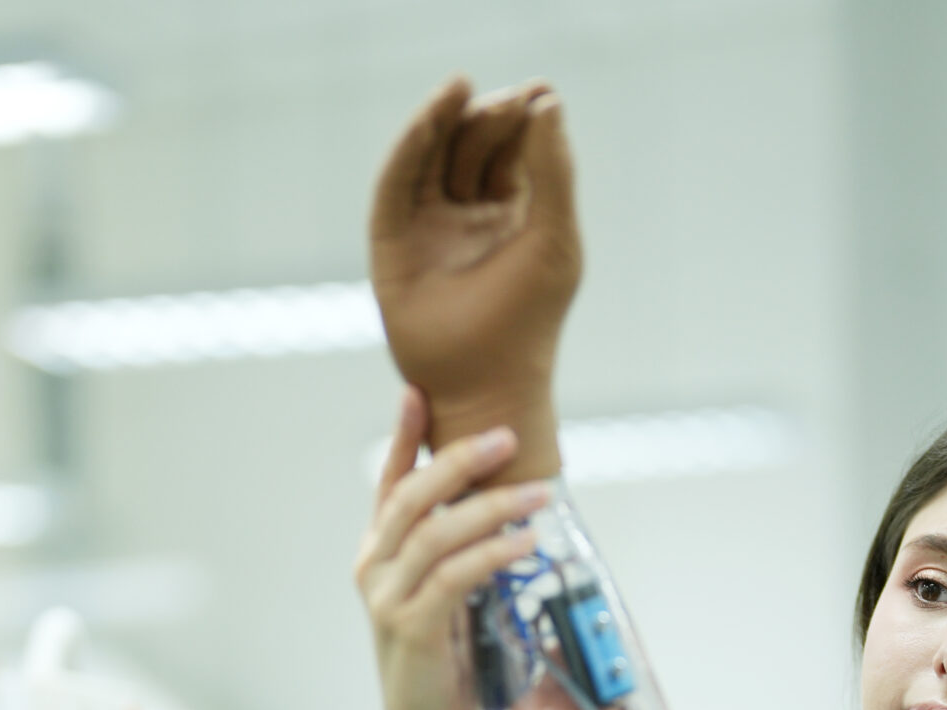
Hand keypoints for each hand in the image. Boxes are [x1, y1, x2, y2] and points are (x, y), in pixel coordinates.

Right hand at [358, 388, 548, 709]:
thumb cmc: (442, 667)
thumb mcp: (446, 599)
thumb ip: (458, 555)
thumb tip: (503, 508)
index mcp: (378, 557)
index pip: (390, 485)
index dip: (404, 436)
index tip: (419, 391)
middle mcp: (373, 571)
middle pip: (410, 498)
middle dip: (457, 461)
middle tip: (505, 435)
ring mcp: (386, 601)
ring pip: (434, 534)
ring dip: (491, 508)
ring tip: (537, 493)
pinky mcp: (410, 630)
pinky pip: (453, 577)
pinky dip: (491, 553)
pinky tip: (523, 543)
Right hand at [369, 76, 580, 481]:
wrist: (485, 384)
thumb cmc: (529, 320)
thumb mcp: (553, 236)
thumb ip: (554, 171)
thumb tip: (547, 100)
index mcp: (513, 213)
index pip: (514, 149)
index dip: (524, 118)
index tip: (540, 93)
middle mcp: (468, 214)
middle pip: (473, 145)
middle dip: (489, 118)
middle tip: (512, 101)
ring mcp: (428, 226)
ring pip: (433, 155)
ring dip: (446, 118)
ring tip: (464, 87)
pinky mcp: (393, 239)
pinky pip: (397, 182)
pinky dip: (411, 144)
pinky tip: (432, 116)